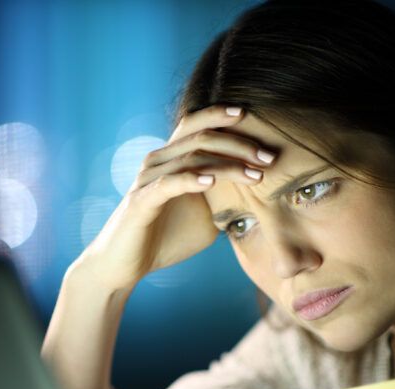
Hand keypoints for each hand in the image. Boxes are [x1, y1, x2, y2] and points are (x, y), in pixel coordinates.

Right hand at [75, 104, 276, 292]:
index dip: (223, 116)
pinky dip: (192, 180)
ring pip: (191, 158)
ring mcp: (147, 180)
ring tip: (254, 175)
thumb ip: (224, 201)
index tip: (258, 120)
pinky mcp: (141, 202)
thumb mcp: (205, 217)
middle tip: (269, 157)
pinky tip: (212, 182)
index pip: (196, 124)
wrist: (125, 266)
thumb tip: (259, 196)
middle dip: (239, 143)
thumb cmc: (164, 239)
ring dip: (227, 165)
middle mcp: (157, 162)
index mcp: (170, 159)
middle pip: (200, 136)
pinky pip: (168, 183)